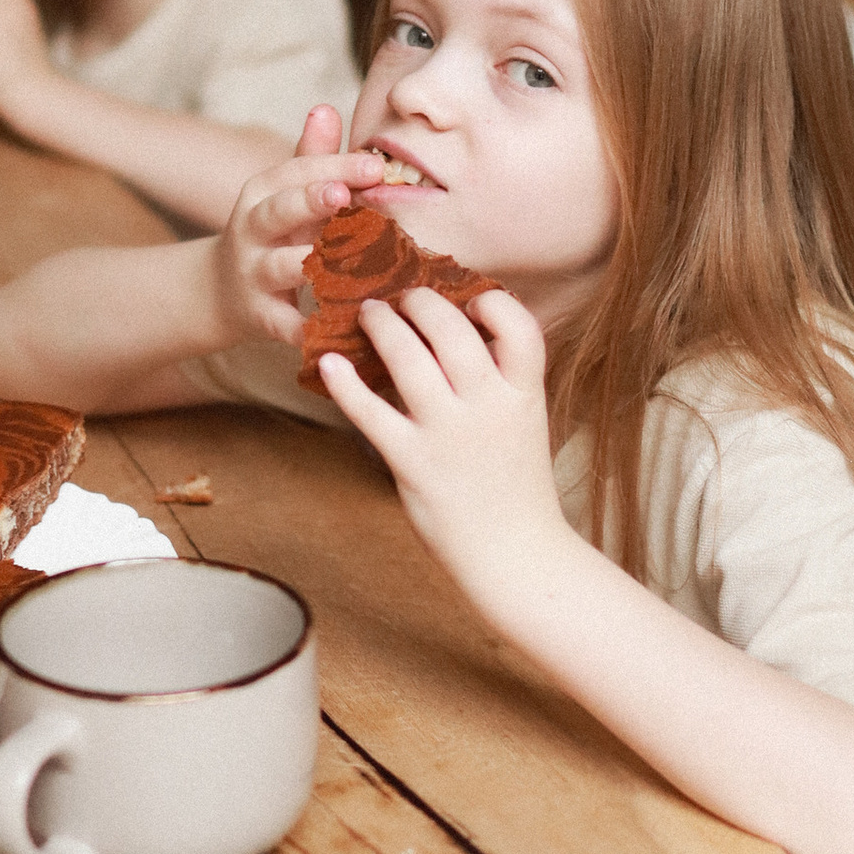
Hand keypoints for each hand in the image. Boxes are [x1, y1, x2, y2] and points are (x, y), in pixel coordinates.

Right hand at [213, 106, 393, 346]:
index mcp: (264, 192)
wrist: (221, 292)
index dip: (335, 165)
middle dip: (310, 200)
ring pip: (282, 266)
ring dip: (313, 264)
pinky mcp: (260, 316)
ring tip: (350, 264)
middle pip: (279, 209)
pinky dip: (308, 328)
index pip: (297, 170)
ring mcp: (254, 273)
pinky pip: (285, 323)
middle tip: (343, 196)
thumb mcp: (286, 193)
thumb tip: (325, 108)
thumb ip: (312, 157)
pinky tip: (338, 326)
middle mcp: (254, 228)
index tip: (376, 165)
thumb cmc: (274, 233)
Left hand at [319, 285, 572, 608]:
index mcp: (524, 395)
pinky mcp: (412, 463)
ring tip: (369, 313)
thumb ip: (501, 383)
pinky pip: (369, 413)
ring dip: (383, 326)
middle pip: (452, 330)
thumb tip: (461, 336)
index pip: (520, 326)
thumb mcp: (526, 425)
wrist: (516, 556)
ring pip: (408, 359)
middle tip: (402, 296)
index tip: (471, 297)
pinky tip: (328, 364)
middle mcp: (489, 407)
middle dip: (421, 302)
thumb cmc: (517, 489)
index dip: (493, 302)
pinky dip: (344, 383)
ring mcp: (449, 434)